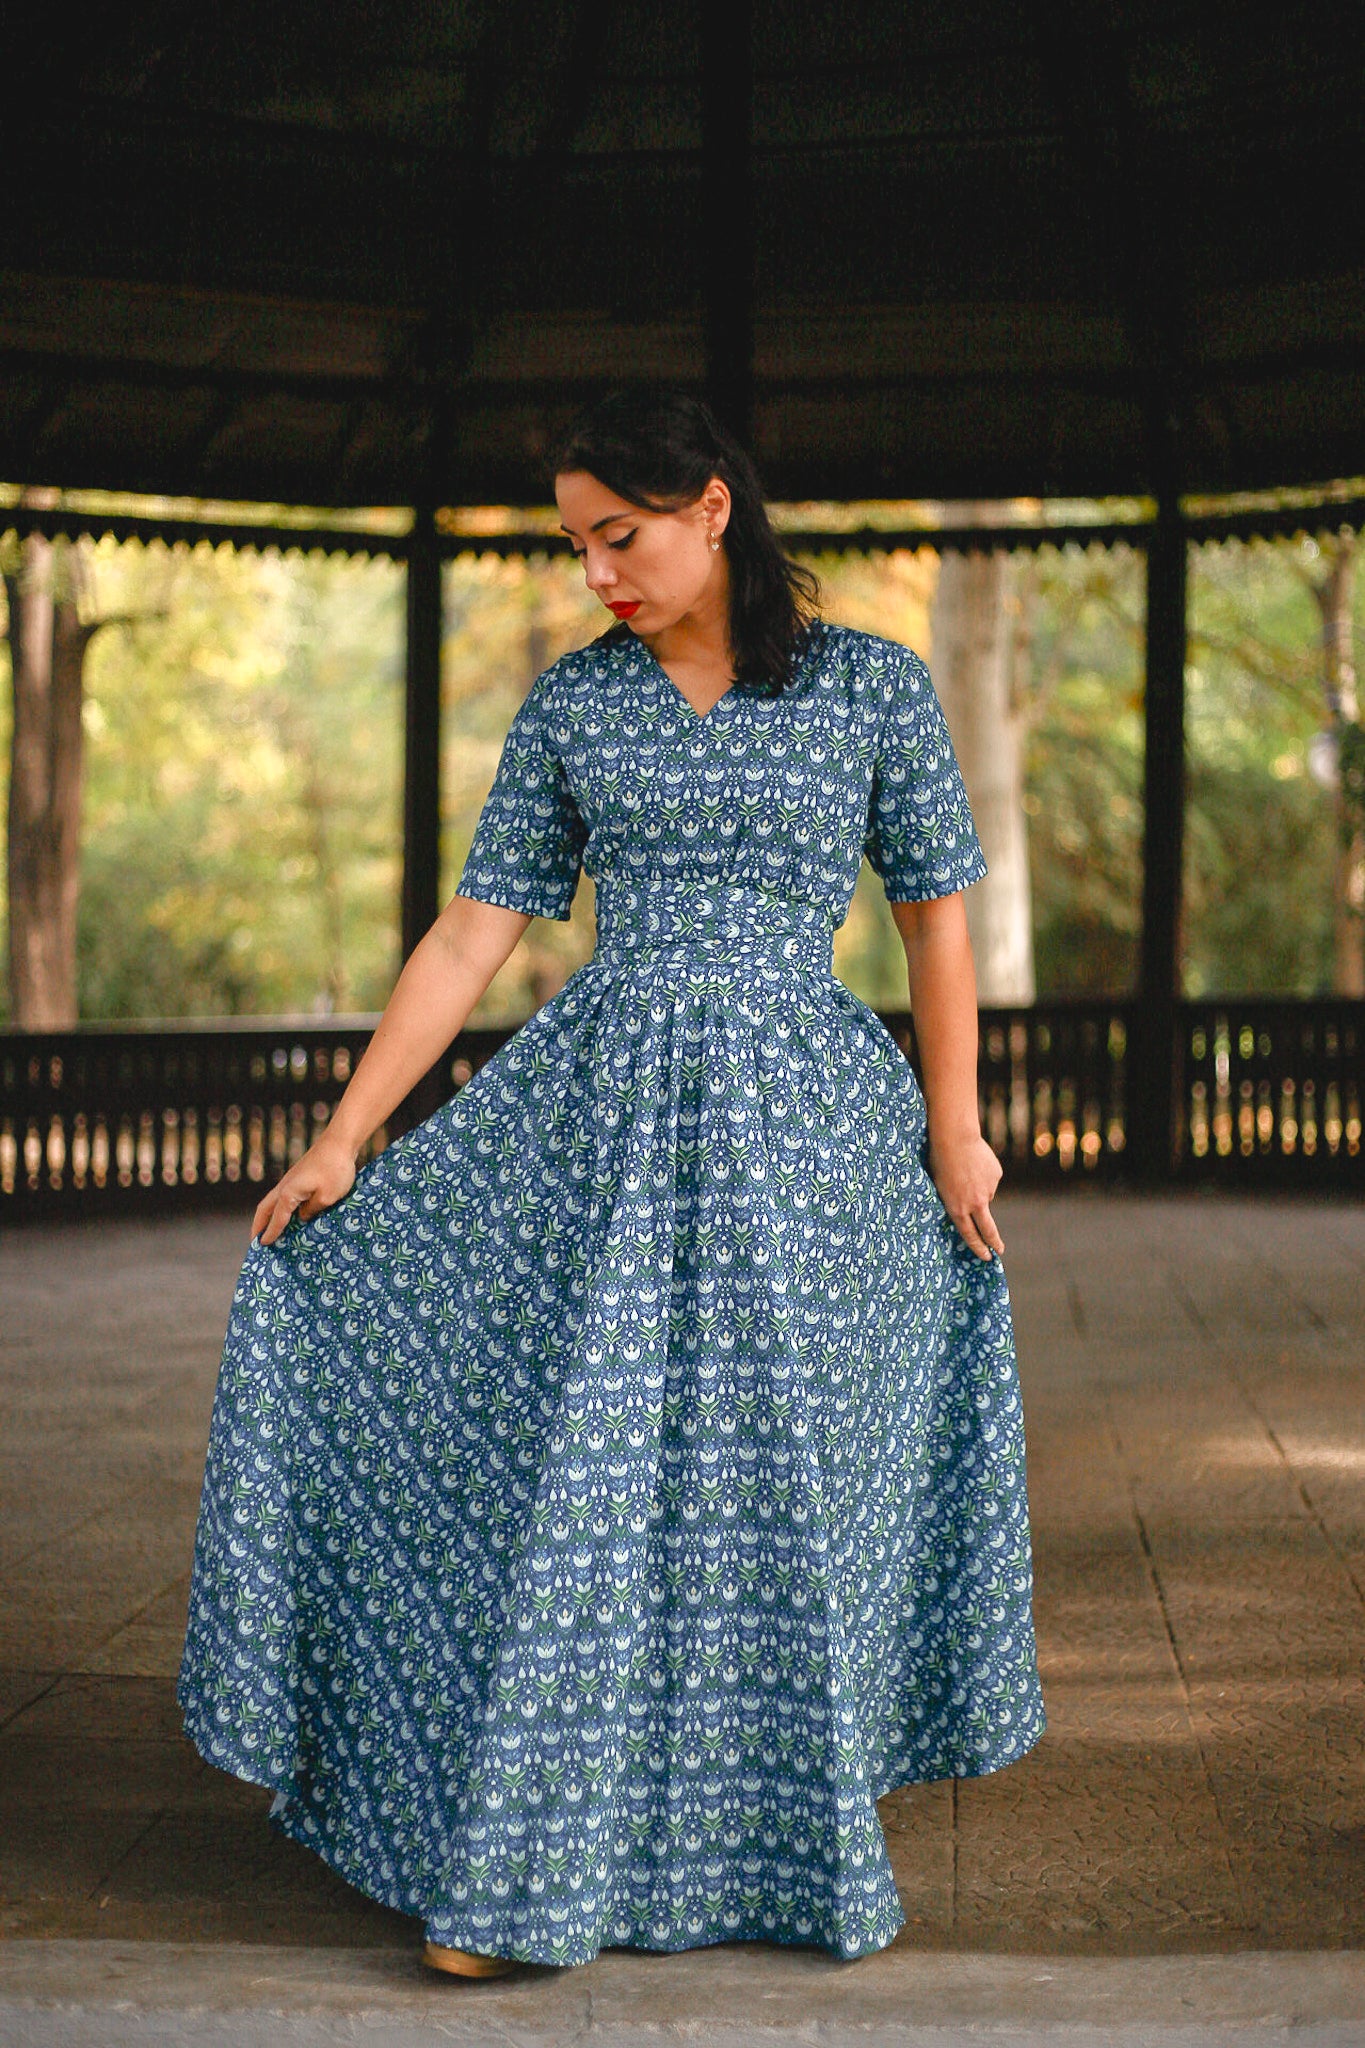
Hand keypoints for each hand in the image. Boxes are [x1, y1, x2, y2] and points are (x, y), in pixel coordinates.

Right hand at [250, 1132, 357, 1246]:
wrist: (339, 1142)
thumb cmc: (335, 1170)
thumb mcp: (327, 1197)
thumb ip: (312, 1211)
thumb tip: (302, 1217)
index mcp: (288, 1194)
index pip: (276, 1219)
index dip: (270, 1233)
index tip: (262, 1245)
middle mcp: (284, 1186)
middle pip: (264, 1209)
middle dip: (258, 1225)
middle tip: (255, 1240)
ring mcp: (291, 1180)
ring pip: (272, 1201)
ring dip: (267, 1215)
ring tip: (266, 1229)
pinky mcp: (299, 1176)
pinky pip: (283, 1196)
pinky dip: (279, 1207)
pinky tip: (288, 1213)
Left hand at [926, 1126, 1003, 1261]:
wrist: (954, 1138)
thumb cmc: (939, 1161)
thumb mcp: (939, 1187)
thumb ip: (954, 1200)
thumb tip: (969, 1206)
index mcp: (957, 1208)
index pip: (969, 1234)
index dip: (978, 1247)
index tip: (986, 1256)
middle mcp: (975, 1203)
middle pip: (988, 1228)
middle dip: (994, 1242)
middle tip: (999, 1250)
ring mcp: (988, 1189)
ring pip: (985, 1194)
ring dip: (977, 1187)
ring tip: (964, 1170)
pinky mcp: (996, 1176)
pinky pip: (989, 1179)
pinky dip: (983, 1174)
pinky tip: (974, 1162)